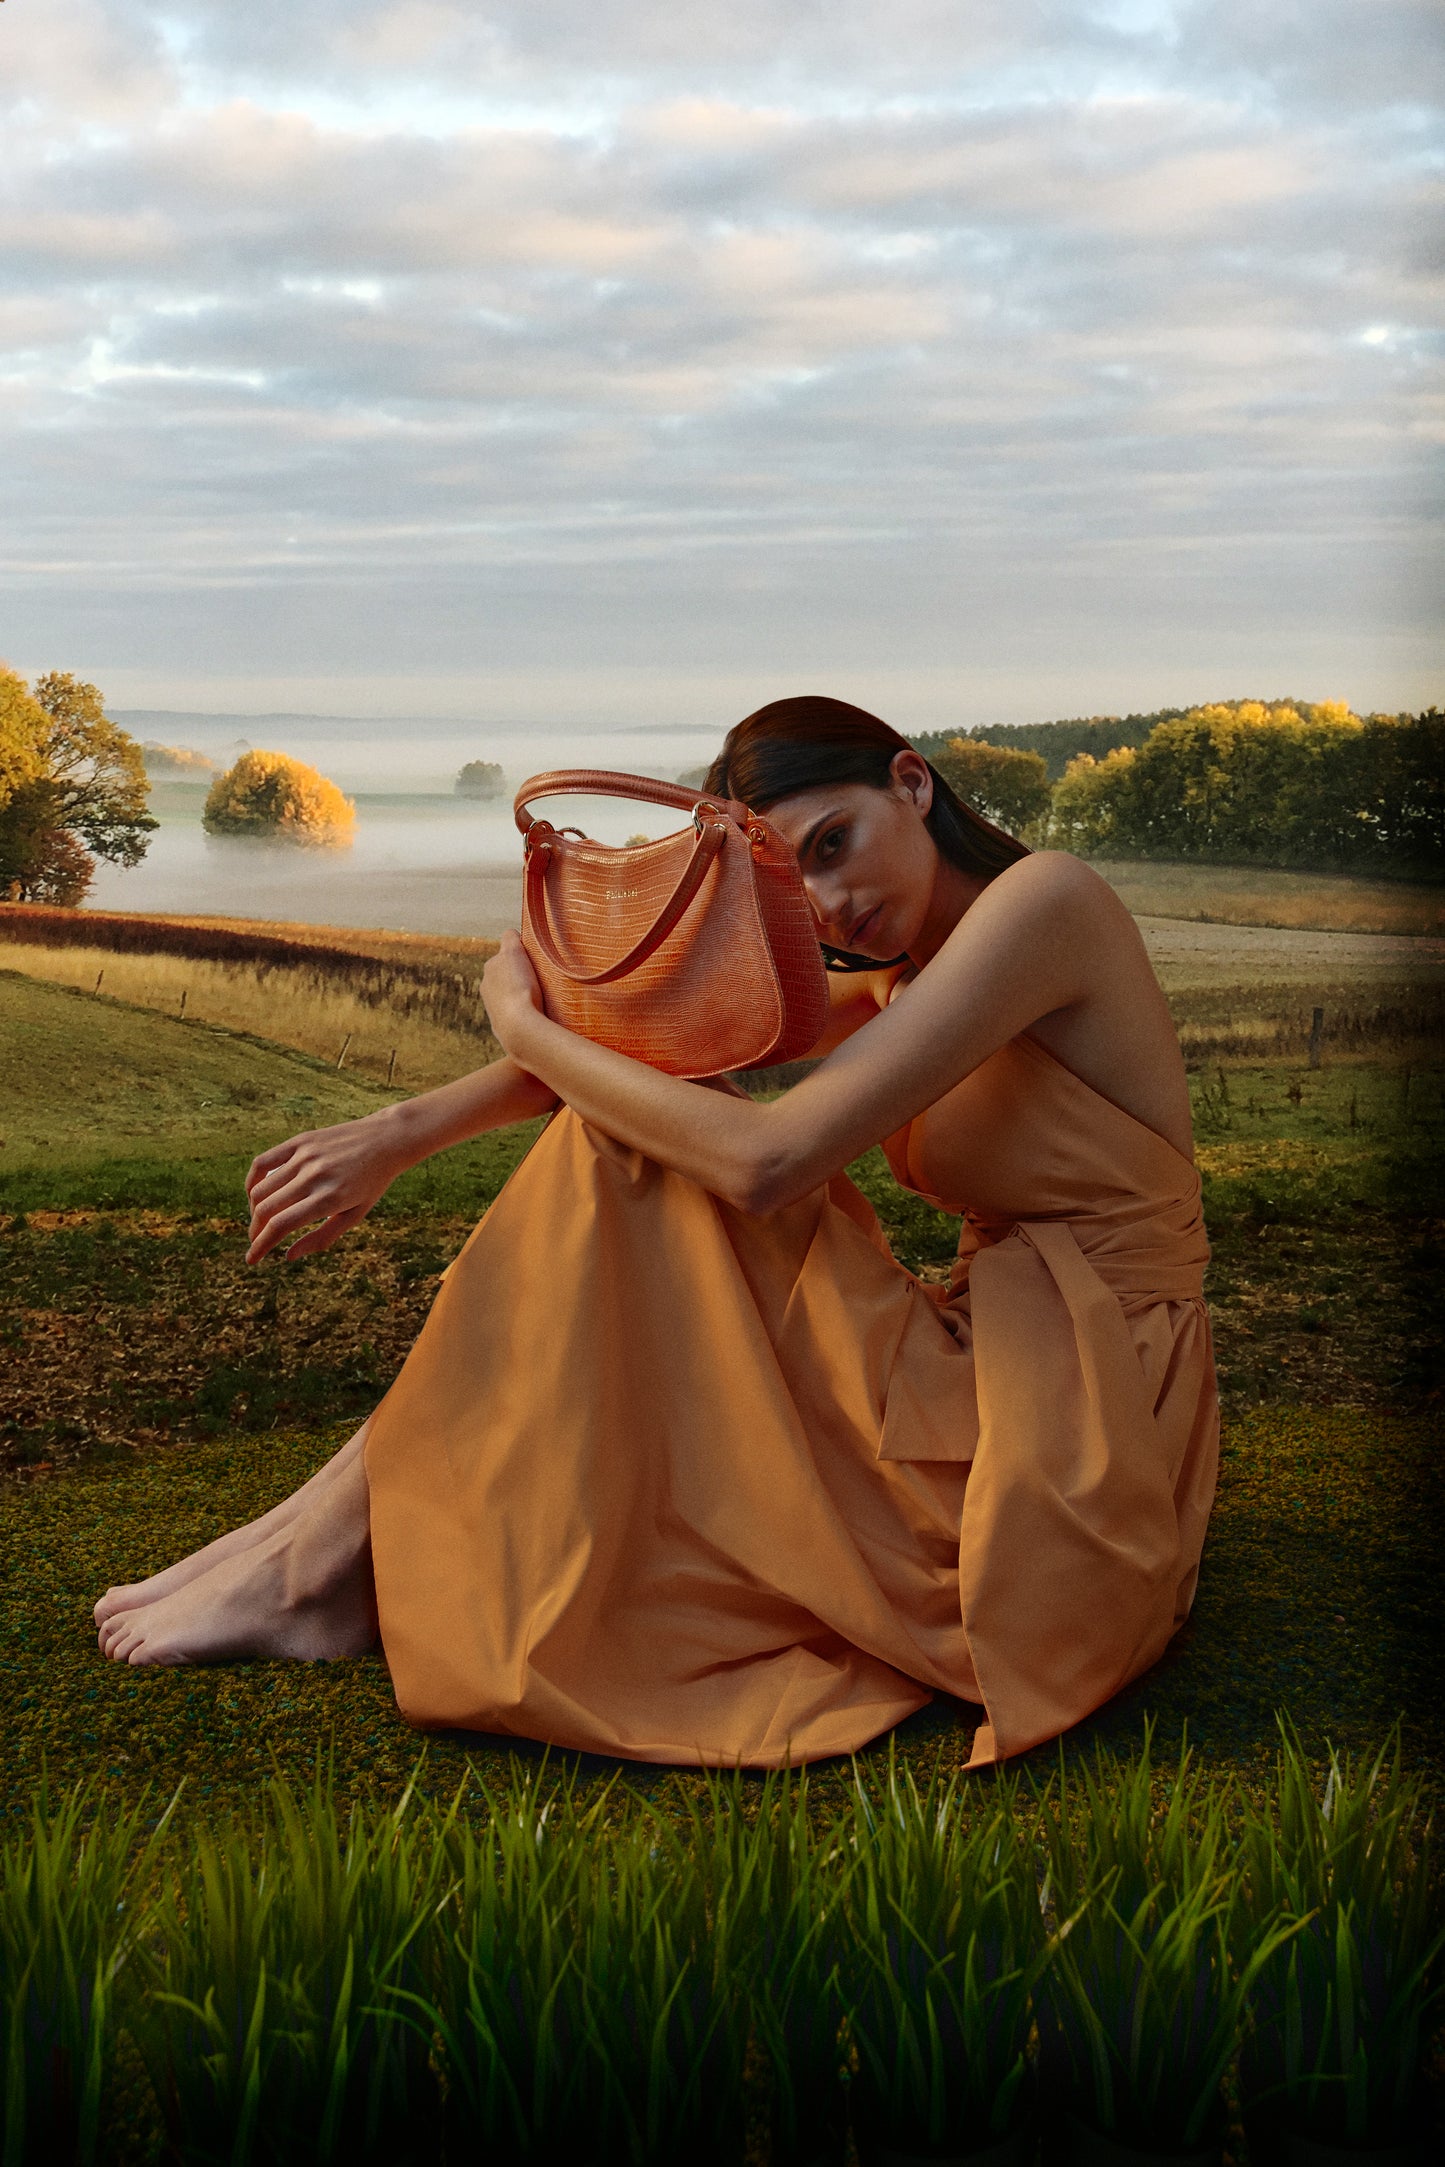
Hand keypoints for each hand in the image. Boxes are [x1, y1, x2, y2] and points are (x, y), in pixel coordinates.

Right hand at [244, 1112, 409, 1264]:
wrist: (386, 1140)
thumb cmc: (372, 1183)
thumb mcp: (355, 1215)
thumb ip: (322, 1238)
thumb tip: (288, 1256)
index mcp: (329, 1198)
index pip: (281, 1225)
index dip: (261, 1246)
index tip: (252, 1259)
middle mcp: (313, 1176)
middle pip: (266, 1209)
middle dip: (255, 1232)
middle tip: (256, 1242)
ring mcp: (304, 1156)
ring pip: (261, 1189)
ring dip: (254, 1211)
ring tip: (261, 1221)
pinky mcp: (299, 1141)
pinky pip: (262, 1162)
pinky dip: (252, 1181)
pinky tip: (255, 1194)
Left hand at [481, 930, 545, 1057]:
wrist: (520, 1028)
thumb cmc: (519, 988)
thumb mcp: (514, 953)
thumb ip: (510, 938)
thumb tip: (511, 934)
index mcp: (489, 968)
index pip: (506, 953)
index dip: (521, 954)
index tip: (534, 961)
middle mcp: (486, 987)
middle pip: (508, 974)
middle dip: (521, 975)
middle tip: (539, 979)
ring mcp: (493, 1009)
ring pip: (512, 994)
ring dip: (523, 994)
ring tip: (540, 998)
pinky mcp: (502, 1027)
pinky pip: (516, 1013)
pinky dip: (524, 1011)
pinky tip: (535, 1013)